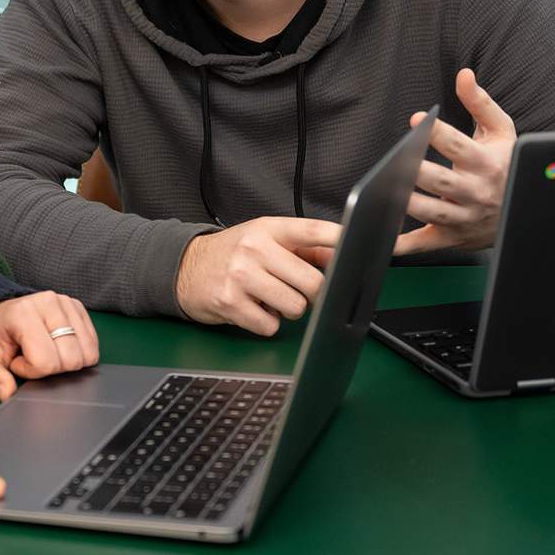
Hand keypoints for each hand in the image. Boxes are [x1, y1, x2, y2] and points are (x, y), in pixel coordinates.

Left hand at [0, 291, 99, 400]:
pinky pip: (93, 344)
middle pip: (71, 359)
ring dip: (66, 361)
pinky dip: (78, 353)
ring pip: (87, 353)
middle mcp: (48, 303)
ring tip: (43, 350)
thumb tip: (7, 393)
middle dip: (52, 368)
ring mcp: (66, 303)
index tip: (18, 361)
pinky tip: (57, 345)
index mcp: (22, 313)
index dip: (31, 371)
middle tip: (32, 356)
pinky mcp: (78, 308)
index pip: (46, 361)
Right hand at [174, 215, 342, 335]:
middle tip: (295, 290)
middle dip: (312, 294)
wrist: (184, 267)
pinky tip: (252, 309)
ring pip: (295, 307)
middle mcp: (255, 248)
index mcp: (268, 229)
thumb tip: (344, 257)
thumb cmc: (233, 254)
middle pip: (312, 282)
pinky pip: (270, 326)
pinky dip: (266, 324)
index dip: (342, 238)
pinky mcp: (229, 302)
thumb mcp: (266, 241)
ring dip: (288, 311)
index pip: (312, 231)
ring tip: (269, 299)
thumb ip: (305, 249)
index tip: (369, 241)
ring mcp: (241, 275)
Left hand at [395, 68, 515, 254]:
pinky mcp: (453, 237)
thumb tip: (464, 75)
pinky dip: (403, 245)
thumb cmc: (506, 165)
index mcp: (487, 164)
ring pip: (433, 213)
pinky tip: (381, 236)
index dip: (439, 133)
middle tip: (395, 161)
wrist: (523, 210)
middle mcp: (477, 193)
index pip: (460, 147)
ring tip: (381, 190)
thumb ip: (480, 103)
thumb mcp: (502, 132)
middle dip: (419, 172)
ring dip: (407, 204)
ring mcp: (465, 218)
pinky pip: (426, 244)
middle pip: (443, 183)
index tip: (418, 119)